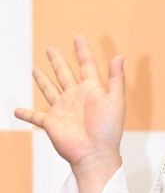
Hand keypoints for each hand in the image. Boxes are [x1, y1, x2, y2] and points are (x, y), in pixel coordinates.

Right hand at [14, 35, 125, 171]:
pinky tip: (17, 111)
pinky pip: (35, 117)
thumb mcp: (115, 101)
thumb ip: (116, 79)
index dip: (82, 52)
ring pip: (49, 90)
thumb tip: (118, 56)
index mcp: (91, 90)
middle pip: (64, 74)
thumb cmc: (108, 130)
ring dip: (42, 80)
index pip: (86, 66)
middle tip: (51, 49)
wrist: (95, 154)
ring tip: (35, 69)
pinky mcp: (51, 122)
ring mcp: (62, 109)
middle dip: (58, 61)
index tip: (78, 38)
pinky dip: (26, 114)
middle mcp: (75, 97)